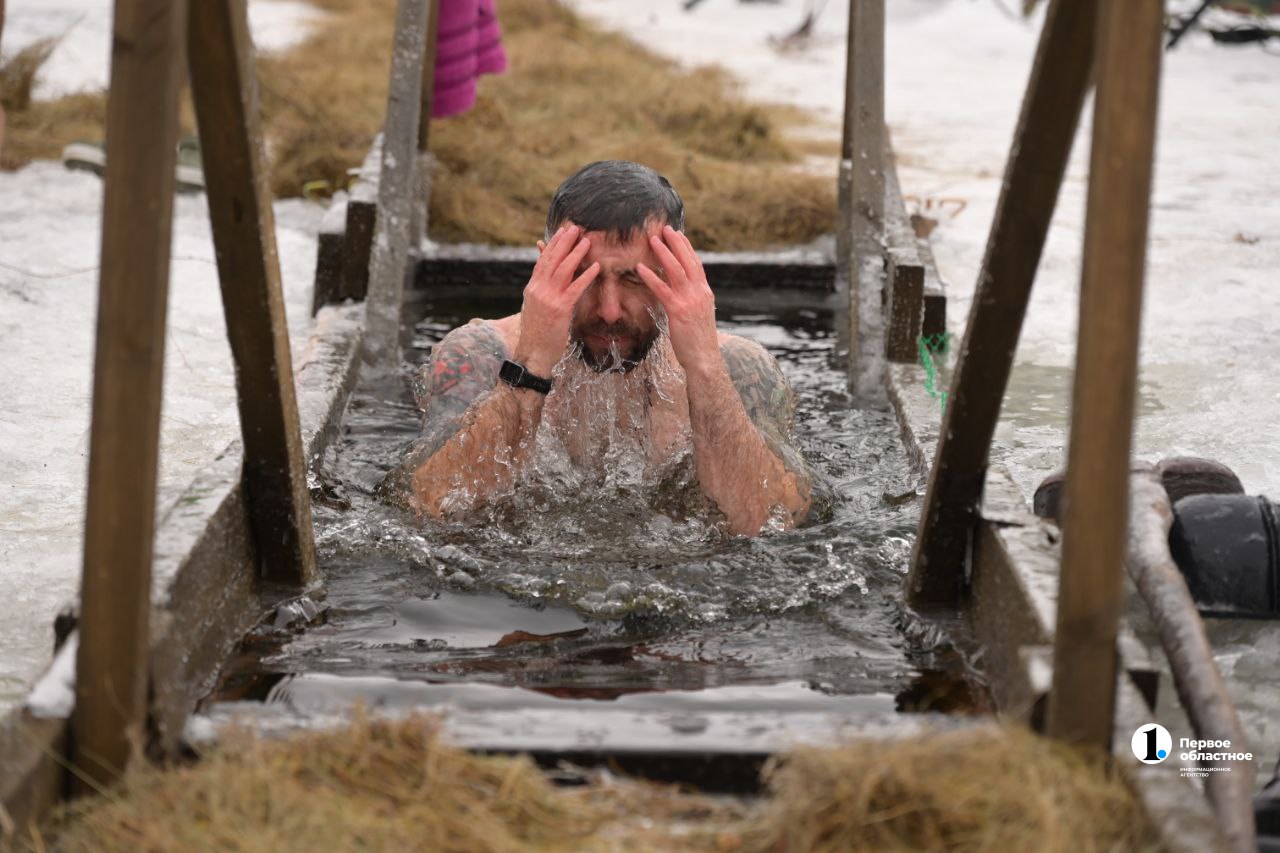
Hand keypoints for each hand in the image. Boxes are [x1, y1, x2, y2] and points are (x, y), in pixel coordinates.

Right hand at [513, 224, 599, 375]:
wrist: (533, 354)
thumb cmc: (537, 334)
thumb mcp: (534, 309)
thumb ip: (541, 292)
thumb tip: (545, 280)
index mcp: (532, 289)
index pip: (543, 261)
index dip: (553, 245)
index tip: (563, 232)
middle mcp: (538, 290)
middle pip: (552, 260)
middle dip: (564, 242)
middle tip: (576, 228)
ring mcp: (548, 299)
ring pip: (563, 270)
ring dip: (576, 254)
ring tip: (587, 241)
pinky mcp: (559, 309)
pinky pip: (575, 288)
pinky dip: (586, 276)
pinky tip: (596, 267)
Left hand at [637, 225, 719, 377]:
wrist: (704, 358)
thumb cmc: (699, 340)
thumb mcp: (700, 315)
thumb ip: (693, 300)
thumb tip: (684, 291)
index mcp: (705, 293)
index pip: (696, 264)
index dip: (687, 248)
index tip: (679, 234)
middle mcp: (700, 293)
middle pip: (688, 261)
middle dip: (677, 243)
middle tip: (665, 229)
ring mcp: (690, 301)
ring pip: (676, 270)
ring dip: (664, 253)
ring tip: (653, 240)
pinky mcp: (678, 311)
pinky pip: (663, 290)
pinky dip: (651, 277)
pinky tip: (641, 268)